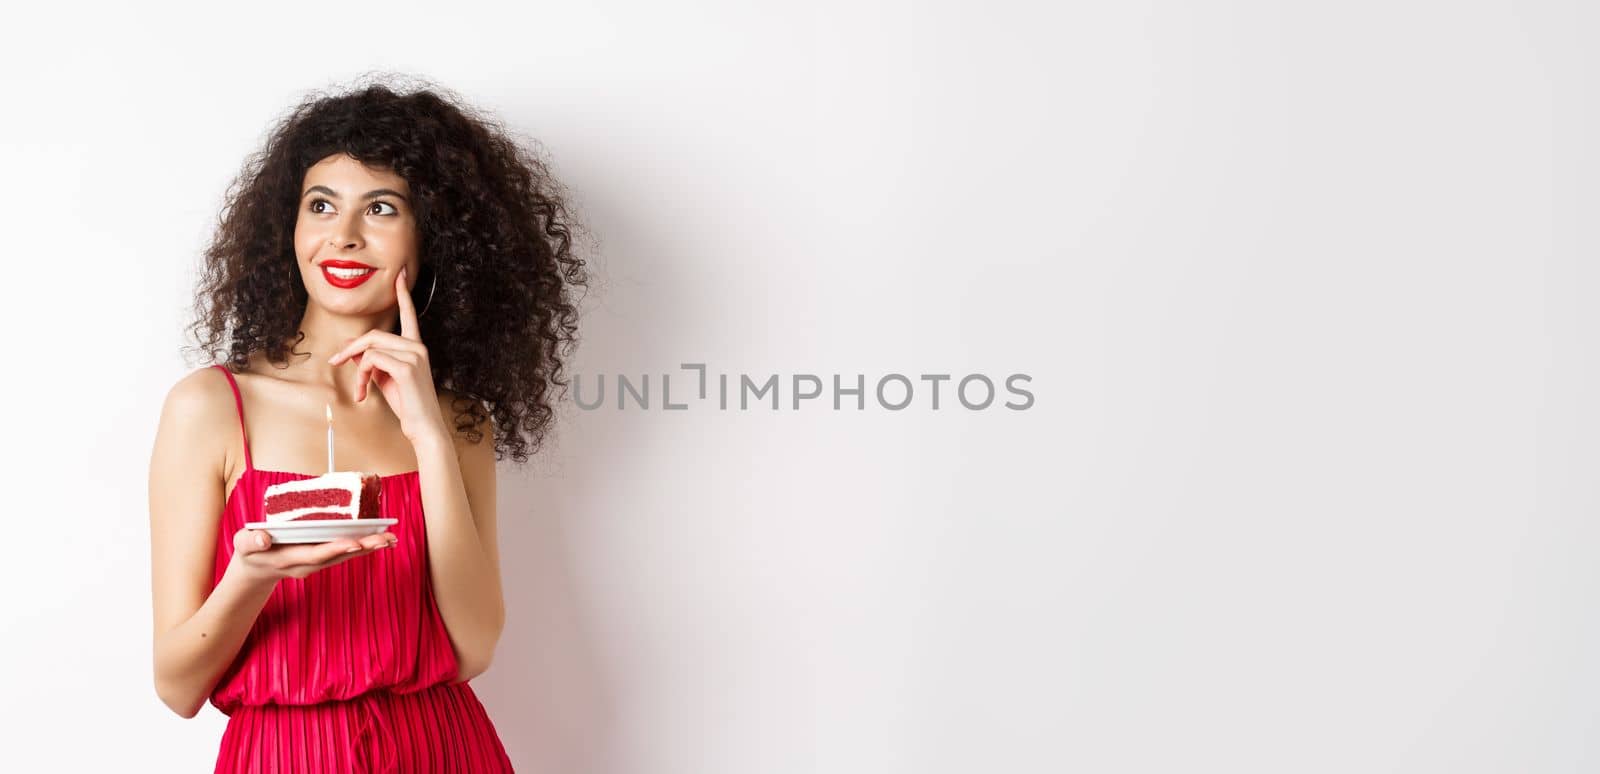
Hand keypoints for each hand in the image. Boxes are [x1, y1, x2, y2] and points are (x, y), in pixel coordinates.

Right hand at [230, 526, 396, 583]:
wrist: (256, 569)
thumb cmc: (250, 552)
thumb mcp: (243, 545)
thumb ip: (250, 541)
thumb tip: (263, 538)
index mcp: (290, 559)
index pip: (317, 554)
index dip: (337, 548)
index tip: (356, 541)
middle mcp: (309, 564)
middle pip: (339, 556)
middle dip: (363, 548)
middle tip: (386, 539)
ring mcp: (318, 563)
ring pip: (347, 555)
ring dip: (370, 547)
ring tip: (391, 538)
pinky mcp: (324, 558)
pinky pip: (347, 553)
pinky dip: (365, 546)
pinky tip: (382, 540)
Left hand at [326, 266, 447, 443]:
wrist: (423, 427)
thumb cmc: (407, 405)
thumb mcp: (385, 378)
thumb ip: (372, 361)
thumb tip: (351, 349)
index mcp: (415, 347)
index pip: (409, 315)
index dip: (403, 294)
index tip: (401, 275)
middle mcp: (417, 346)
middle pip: (374, 334)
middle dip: (350, 348)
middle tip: (336, 362)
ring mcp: (414, 355)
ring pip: (370, 347)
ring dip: (356, 368)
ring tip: (359, 390)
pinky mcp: (406, 367)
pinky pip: (371, 360)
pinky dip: (361, 376)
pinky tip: (365, 392)